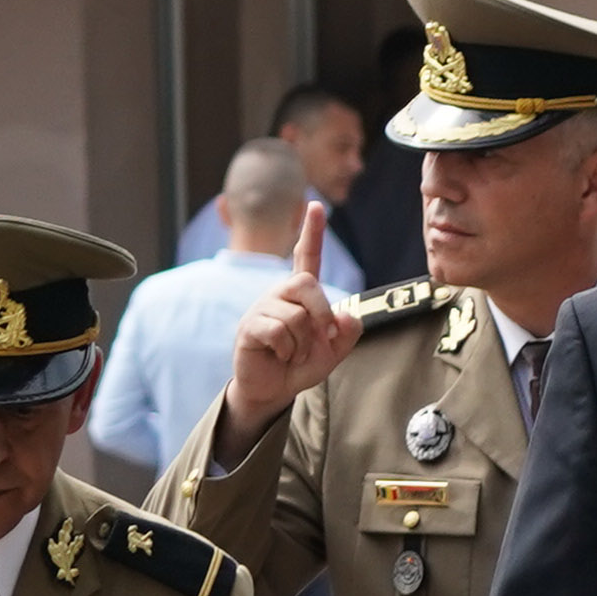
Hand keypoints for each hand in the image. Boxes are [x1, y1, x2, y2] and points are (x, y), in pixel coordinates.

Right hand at [219, 203, 362, 438]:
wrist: (274, 389)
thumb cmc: (301, 364)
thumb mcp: (333, 351)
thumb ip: (347, 333)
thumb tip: (345, 315)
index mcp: (301, 295)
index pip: (306, 256)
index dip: (311, 232)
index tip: (315, 205)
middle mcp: (280, 294)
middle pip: (307, 283)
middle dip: (321, 313)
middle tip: (321, 338)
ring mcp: (262, 308)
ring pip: (295, 314)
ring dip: (303, 343)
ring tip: (293, 352)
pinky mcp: (249, 326)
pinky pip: (278, 331)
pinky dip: (288, 350)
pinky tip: (280, 355)